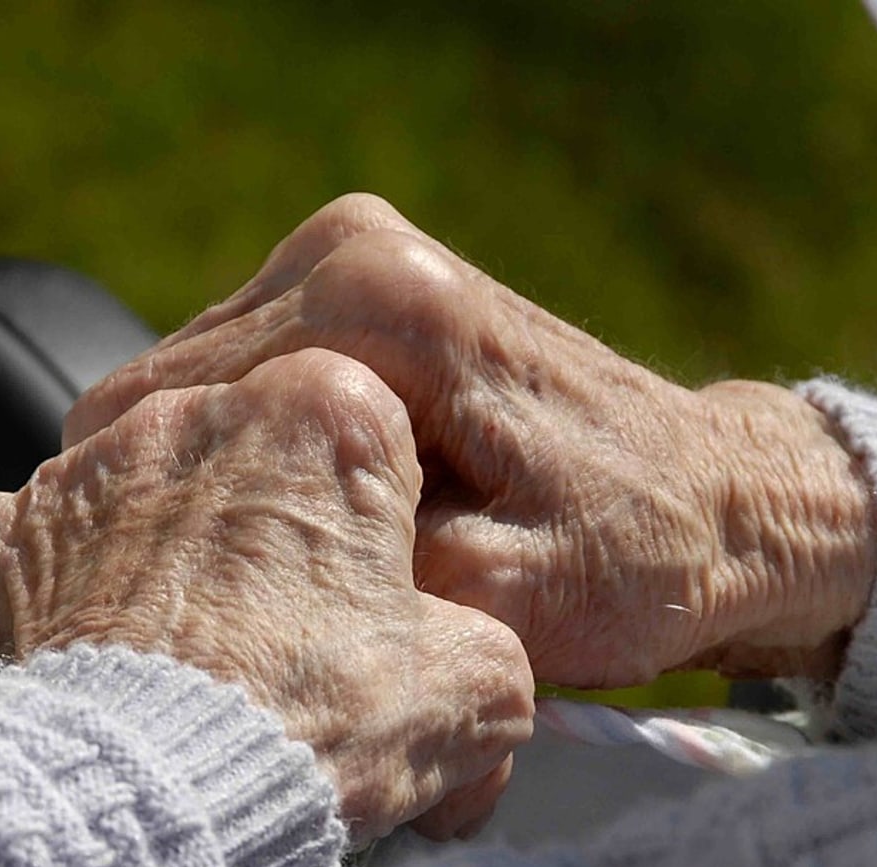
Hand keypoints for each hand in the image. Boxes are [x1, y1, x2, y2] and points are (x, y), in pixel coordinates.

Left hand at [0, 349, 533, 842]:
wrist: (149, 809)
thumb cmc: (309, 732)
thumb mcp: (472, 695)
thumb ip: (485, 649)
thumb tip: (470, 675)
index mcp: (323, 417)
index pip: (371, 432)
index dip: (382, 522)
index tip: (375, 590)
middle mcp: (194, 416)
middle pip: (252, 457)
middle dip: (277, 530)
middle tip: (291, 634)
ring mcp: (83, 472)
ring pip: (148, 496)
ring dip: (176, 557)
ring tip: (200, 663)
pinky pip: (44, 547)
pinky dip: (74, 597)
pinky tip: (110, 663)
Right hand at [66, 193, 876, 686]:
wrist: (716, 507)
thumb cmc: (630, 560)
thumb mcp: (496, 602)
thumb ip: (353, 573)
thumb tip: (223, 579)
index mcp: (379, 306)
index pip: (169, 408)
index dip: (159, 519)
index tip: (181, 605)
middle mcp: (355, 252)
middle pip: (172, 391)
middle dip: (190, 496)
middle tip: (238, 598)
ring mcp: (358, 261)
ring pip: (204, 391)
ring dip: (225, 480)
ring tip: (286, 565)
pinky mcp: (365, 296)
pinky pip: (253, 386)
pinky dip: (261, 459)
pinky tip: (306, 523)